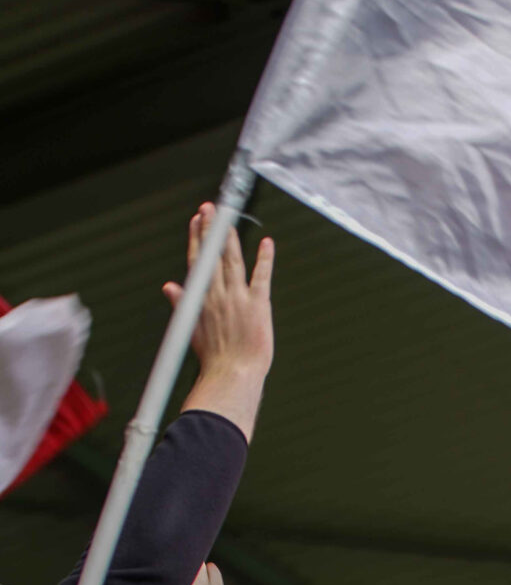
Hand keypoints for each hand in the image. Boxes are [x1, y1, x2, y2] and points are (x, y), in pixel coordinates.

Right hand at [171, 203, 273, 440]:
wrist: (233, 376)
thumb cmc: (215, 360)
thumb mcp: (191, 330)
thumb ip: (182, 304)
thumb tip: (169, 286)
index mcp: (202, 299)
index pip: (197, 262)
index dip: (197, 239)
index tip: (196, 221)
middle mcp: (217, 294)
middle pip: (212, 254)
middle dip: (210, 229)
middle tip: (210, 208)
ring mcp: (237, 298)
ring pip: (232, 260)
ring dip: (229, 237)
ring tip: (227, 218)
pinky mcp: (258, 305)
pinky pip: (261, 276)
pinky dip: (264, 259)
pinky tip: (267, 244)